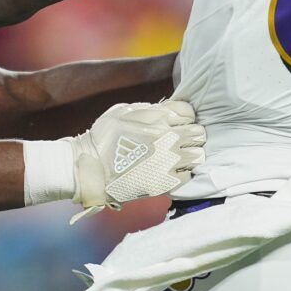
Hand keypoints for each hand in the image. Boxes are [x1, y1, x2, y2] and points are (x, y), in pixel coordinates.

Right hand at [69, 99, 205, 215]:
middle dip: (191, 136)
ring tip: (177, 158)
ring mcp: (169, 161)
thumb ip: (148, 109)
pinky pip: (189, 175)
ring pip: (198, 155)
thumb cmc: (103, 138)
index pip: (189, 113)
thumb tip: (166, 109)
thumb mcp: (122, 111)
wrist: (91, 169)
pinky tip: (171, 172)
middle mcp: (168, 138)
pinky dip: (183, 173)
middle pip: (199, 133)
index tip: (176, 125)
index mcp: (158, 118)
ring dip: (190, 155)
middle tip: (180, 142)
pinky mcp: (166, 182)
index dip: (183, 118)